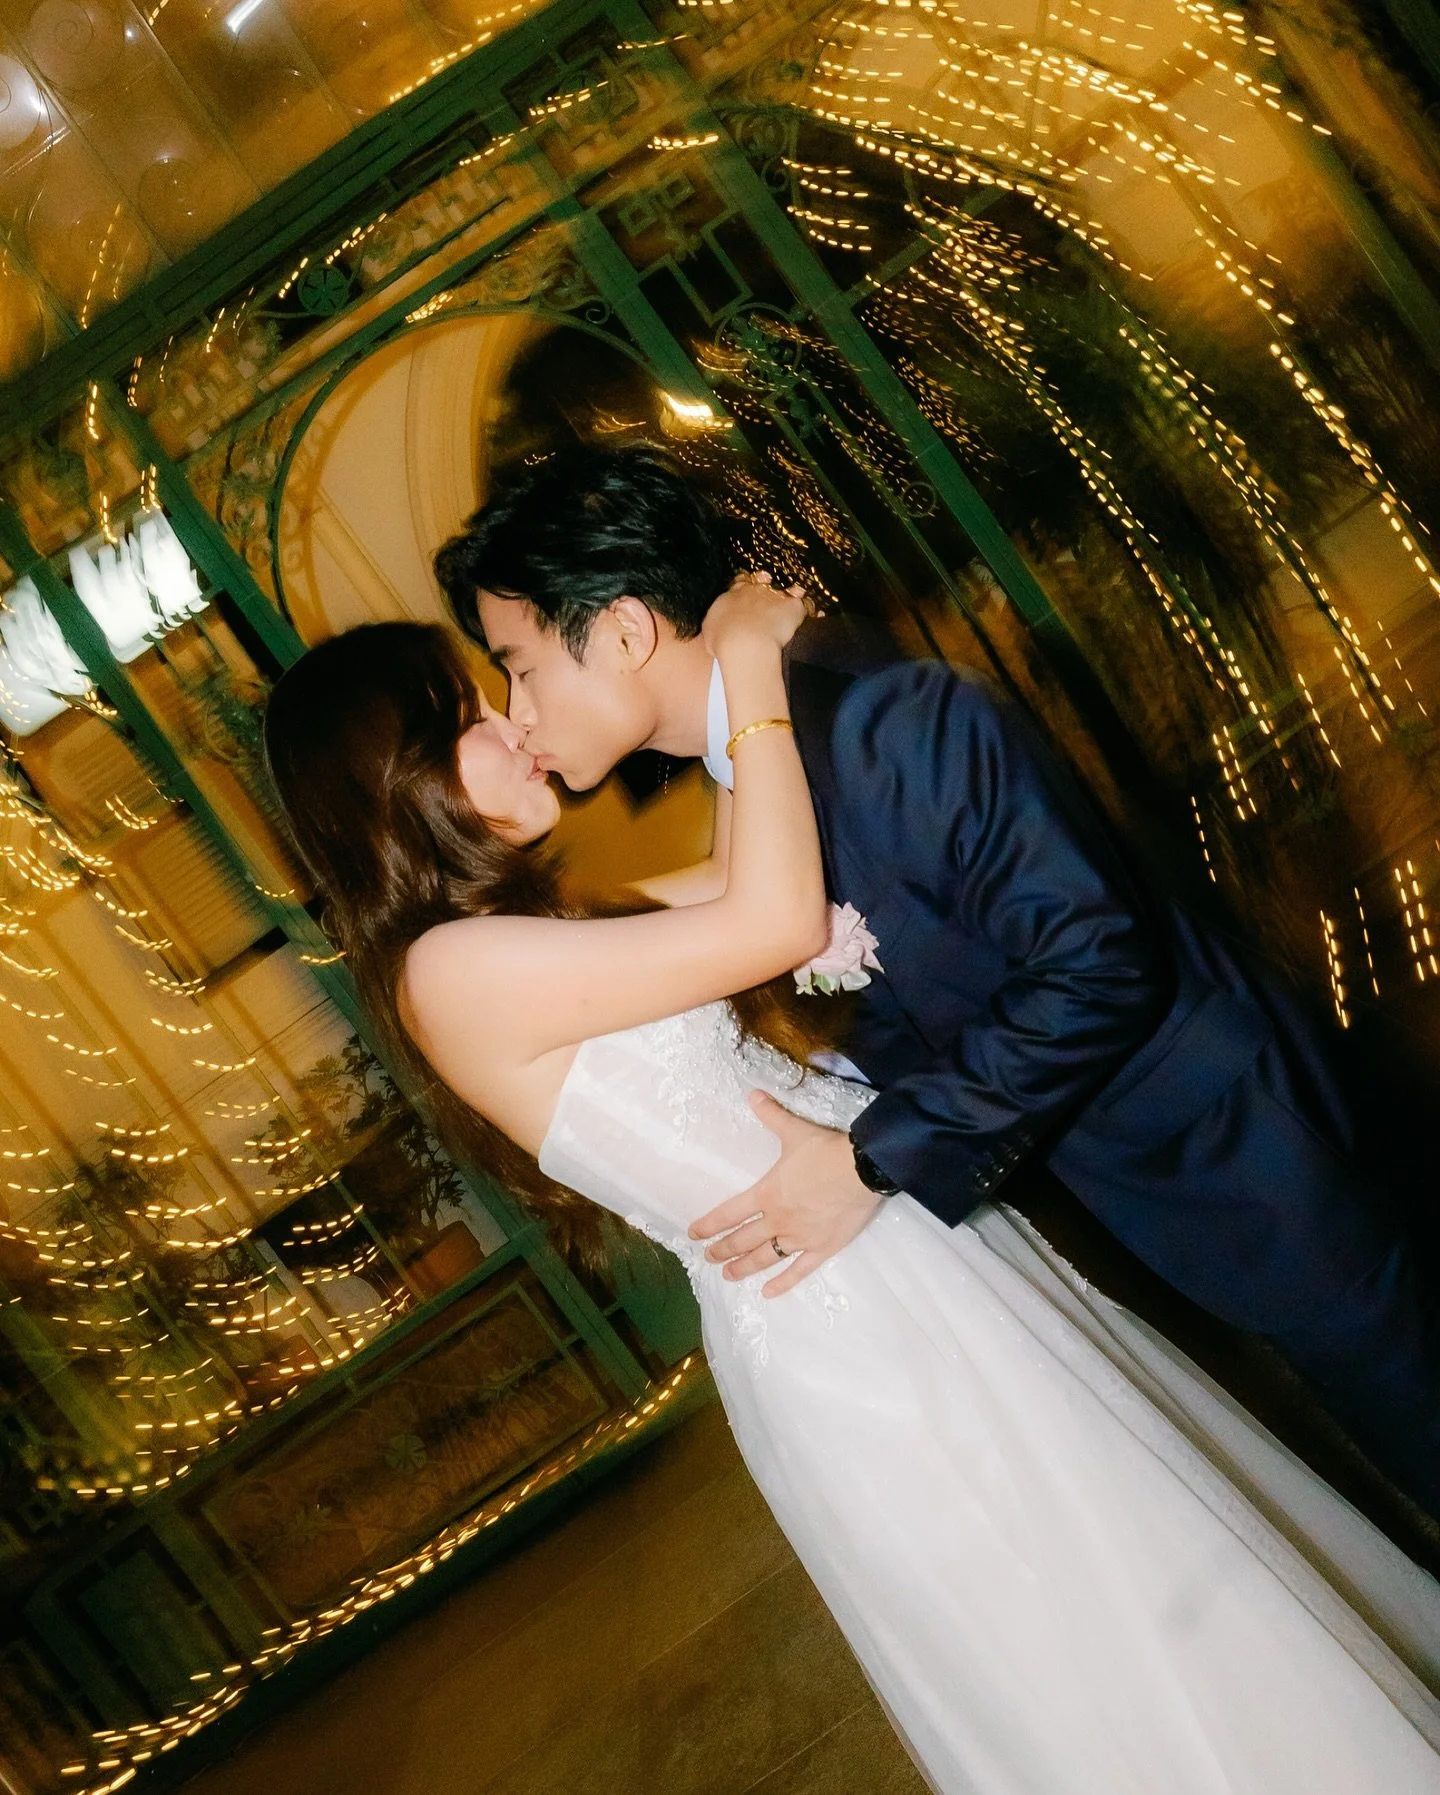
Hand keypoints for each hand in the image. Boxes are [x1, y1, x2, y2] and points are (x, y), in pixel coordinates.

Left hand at [688, 1091, 881, 1296]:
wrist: (862, 1169)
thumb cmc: (825, 1151)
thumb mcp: (794, 1131)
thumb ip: (771, 1115)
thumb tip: (752, 1094)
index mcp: (766, 1194)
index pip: (729, 1214)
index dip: (709, 1225)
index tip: (693, 1235)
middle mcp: (778, 1220)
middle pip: (743, 1240)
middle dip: (722, 1250)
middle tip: (708, 1259)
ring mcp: (799, 1238)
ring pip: (765, 1258)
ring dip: (744, 1267)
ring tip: (729, 1275)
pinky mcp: (822, 1248)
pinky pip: (799, 1271)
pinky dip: (783, 1283)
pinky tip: (769, 1293)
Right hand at [702, 571, 809, 660]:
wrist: (745, 644)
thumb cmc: (723, 641)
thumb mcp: (710, 632)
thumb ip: (715, 624)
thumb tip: (718, 628)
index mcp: (732, 596)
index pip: (740, 582)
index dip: (745, 586)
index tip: (748, 591)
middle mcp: (753, 591)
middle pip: (763, 581)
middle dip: (767, 586)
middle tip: (771, 595)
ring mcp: (774, 596)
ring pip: (786, 590)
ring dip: (790, 593)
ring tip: (796, 597)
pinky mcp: (793, 606)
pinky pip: (807, 604)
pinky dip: (811, 610)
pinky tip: (816, 615)